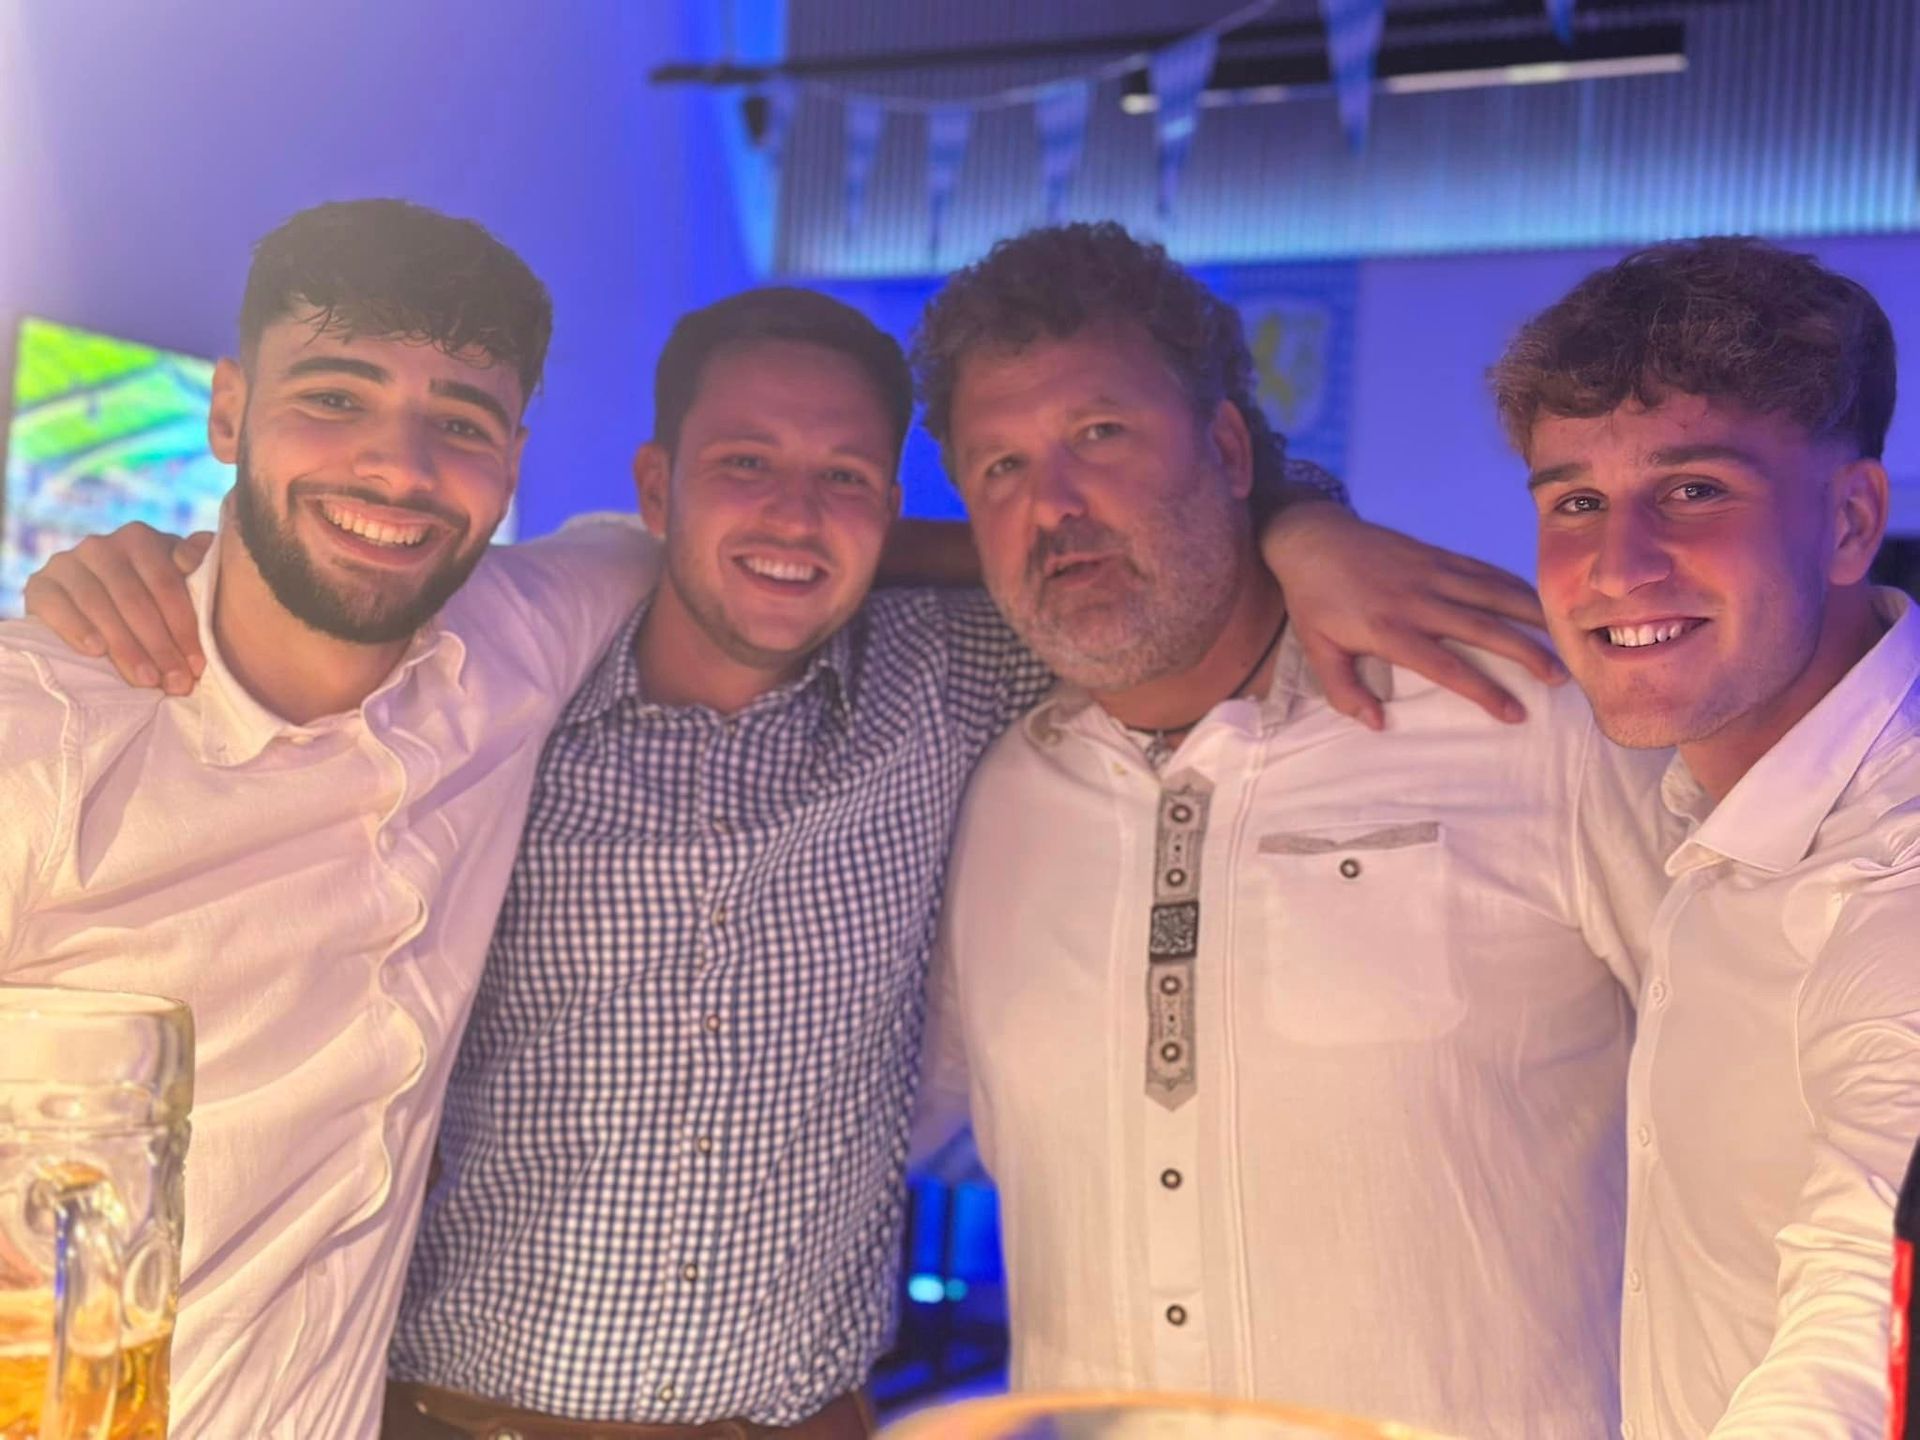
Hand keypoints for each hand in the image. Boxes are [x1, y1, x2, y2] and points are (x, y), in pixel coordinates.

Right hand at [22, 524, 212, 691]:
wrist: (88, 602)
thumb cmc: (149, 594)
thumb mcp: (178, 577)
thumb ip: (198, 561)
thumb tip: (193, 557)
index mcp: (140, 539)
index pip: (166, 584)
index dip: (184, 627)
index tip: (198, 665)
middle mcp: (101, 545)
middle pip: (135, 600)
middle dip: (160, 646)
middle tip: (176, 682)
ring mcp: (66, 562)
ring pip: (99, 605)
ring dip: (125, 647)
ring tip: (146, 680)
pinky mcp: (39, 584)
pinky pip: (55, 605)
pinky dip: (76, 628)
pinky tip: (95, 651)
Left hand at [1261, 502, 1565, 729]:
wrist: (1311, 539)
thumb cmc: (1314, 600)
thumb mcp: (1317, 651)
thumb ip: (1345, 691)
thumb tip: (1377, 723)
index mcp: (1390, 631)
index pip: (1447, 667)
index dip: (1484, 691)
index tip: (1515, 713)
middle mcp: (1419, 601)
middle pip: (1484, 629)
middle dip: (1526, 654)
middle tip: (1560, 677)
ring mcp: (1432, 573)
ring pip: (1493, 594)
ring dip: (1532, 615)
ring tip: (1565, 637)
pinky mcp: (1437, 554)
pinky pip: (1484, 570)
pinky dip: (1514, 584)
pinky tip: (1537, 600)